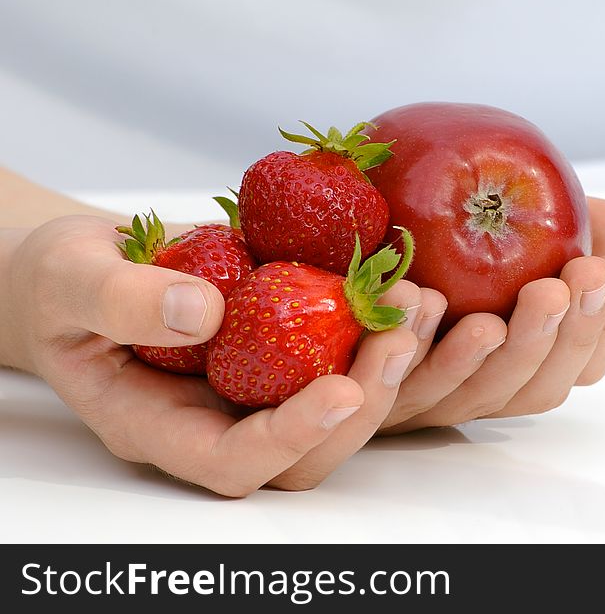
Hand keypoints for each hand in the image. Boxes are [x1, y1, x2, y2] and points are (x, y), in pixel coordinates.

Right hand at [0, 216, 418, 495]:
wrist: (89, 265)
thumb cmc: (64, 281)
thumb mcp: (71, 280)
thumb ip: (121, 300)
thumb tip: (204, 313)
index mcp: (159, 423)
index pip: (233, 462)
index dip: (291, 437)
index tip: (340, 391)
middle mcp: (217, 418)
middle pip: (305, 452)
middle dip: (363, 402)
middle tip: (398, 338)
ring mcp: (254, 388)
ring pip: (335, 406)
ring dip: (386, 364)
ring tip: (416, 302)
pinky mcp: (281, 351)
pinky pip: (339, 355)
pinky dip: (378, 326)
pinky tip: (402, 281)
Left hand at [378, 197, 604, 432]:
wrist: (333, 255)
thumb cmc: (429, 244)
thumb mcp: (502, 230)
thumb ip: (565, 230)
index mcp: (514, 359)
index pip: (578, 363)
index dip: (603, 323)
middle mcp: (476, 386)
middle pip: (534, 386)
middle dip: (566, 333)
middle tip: (581, 276)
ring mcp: (424, 395)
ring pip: (472, 393)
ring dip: (501, 349)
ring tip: (521, 302)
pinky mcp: (370, 392)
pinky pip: (394, 381)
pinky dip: (415, 340)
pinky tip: (422, 296)